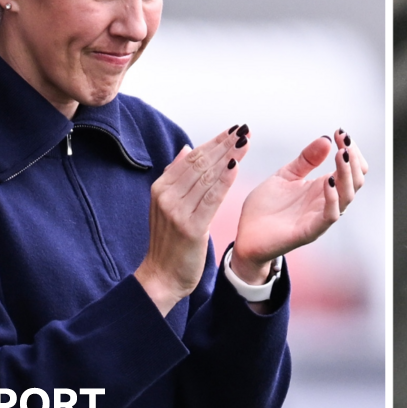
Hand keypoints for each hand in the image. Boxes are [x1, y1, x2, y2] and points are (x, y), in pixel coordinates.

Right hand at [134, 125, 248, 315]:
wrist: (161, 277)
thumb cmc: (170, 242)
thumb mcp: (168, 206)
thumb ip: (177, 177)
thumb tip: (187, 149)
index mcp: (161, 188)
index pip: (191, 158)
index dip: (214, 142)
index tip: (233, 130)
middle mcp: (166, 196)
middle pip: (200, 163)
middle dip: (224, 145)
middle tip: (244, 130)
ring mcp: (177, 211)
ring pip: (207, 177)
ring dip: (228, 157)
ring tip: (245, 142)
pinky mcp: (190, 228)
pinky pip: (210, 199)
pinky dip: (224, 181)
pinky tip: (236, 166)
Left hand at [231, 128, 368, 283]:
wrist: (246, 236)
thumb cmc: (266, 208)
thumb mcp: (285, 176)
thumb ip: (306, 160)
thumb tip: (326, 139)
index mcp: (323, 189)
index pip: (350, 169)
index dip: (350, 150)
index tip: (340, 132)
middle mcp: (326, 202)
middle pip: (355, 181)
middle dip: (353, 158)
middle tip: (344, 139)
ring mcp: (319, 217)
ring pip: (347, 197)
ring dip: (347, 174)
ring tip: (342, 154)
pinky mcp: (309, 231)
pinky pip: (330, 216)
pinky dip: (333, 198)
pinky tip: (329, 181)